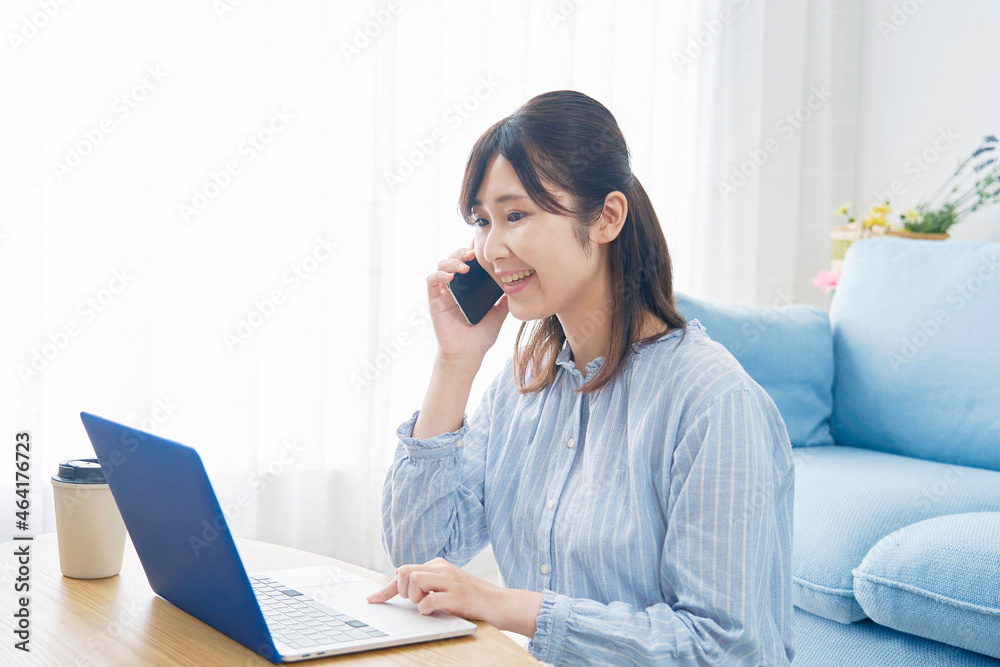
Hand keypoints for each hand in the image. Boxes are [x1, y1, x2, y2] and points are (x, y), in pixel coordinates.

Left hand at [365, 557, 493, 619]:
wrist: (497, 603)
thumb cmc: (469, 596)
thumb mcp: (446, 584)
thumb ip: (426, 581)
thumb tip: (397, 581)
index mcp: (438, 564)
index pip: (404, 571)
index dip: (386, 588)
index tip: (372, 599)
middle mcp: (442, 568)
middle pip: (405, 572)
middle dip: (403, 590)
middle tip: (416, 600)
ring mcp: (450, 581)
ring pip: (414, 581)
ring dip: (415, 598)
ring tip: (427, 604)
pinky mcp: (456, 596)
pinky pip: (428, 601)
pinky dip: (425, 609)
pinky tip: (434, 610)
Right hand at [426, 245, 508, 369]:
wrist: (468, 355)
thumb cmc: (481, 337)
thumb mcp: (499, 314)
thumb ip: (505, 299)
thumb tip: (518, 284)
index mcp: (469, 287)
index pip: (468, 262)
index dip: (472, 250)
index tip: (482, 245)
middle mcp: (455, 287)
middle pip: (454, 258)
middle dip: (462, 251)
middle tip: (473, 253)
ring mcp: (444, 293)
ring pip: (442, 265)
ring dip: (452, 261)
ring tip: (465, 266)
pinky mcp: (435, 301)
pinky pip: (432, 281)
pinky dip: (440, 274)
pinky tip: (451, 276)